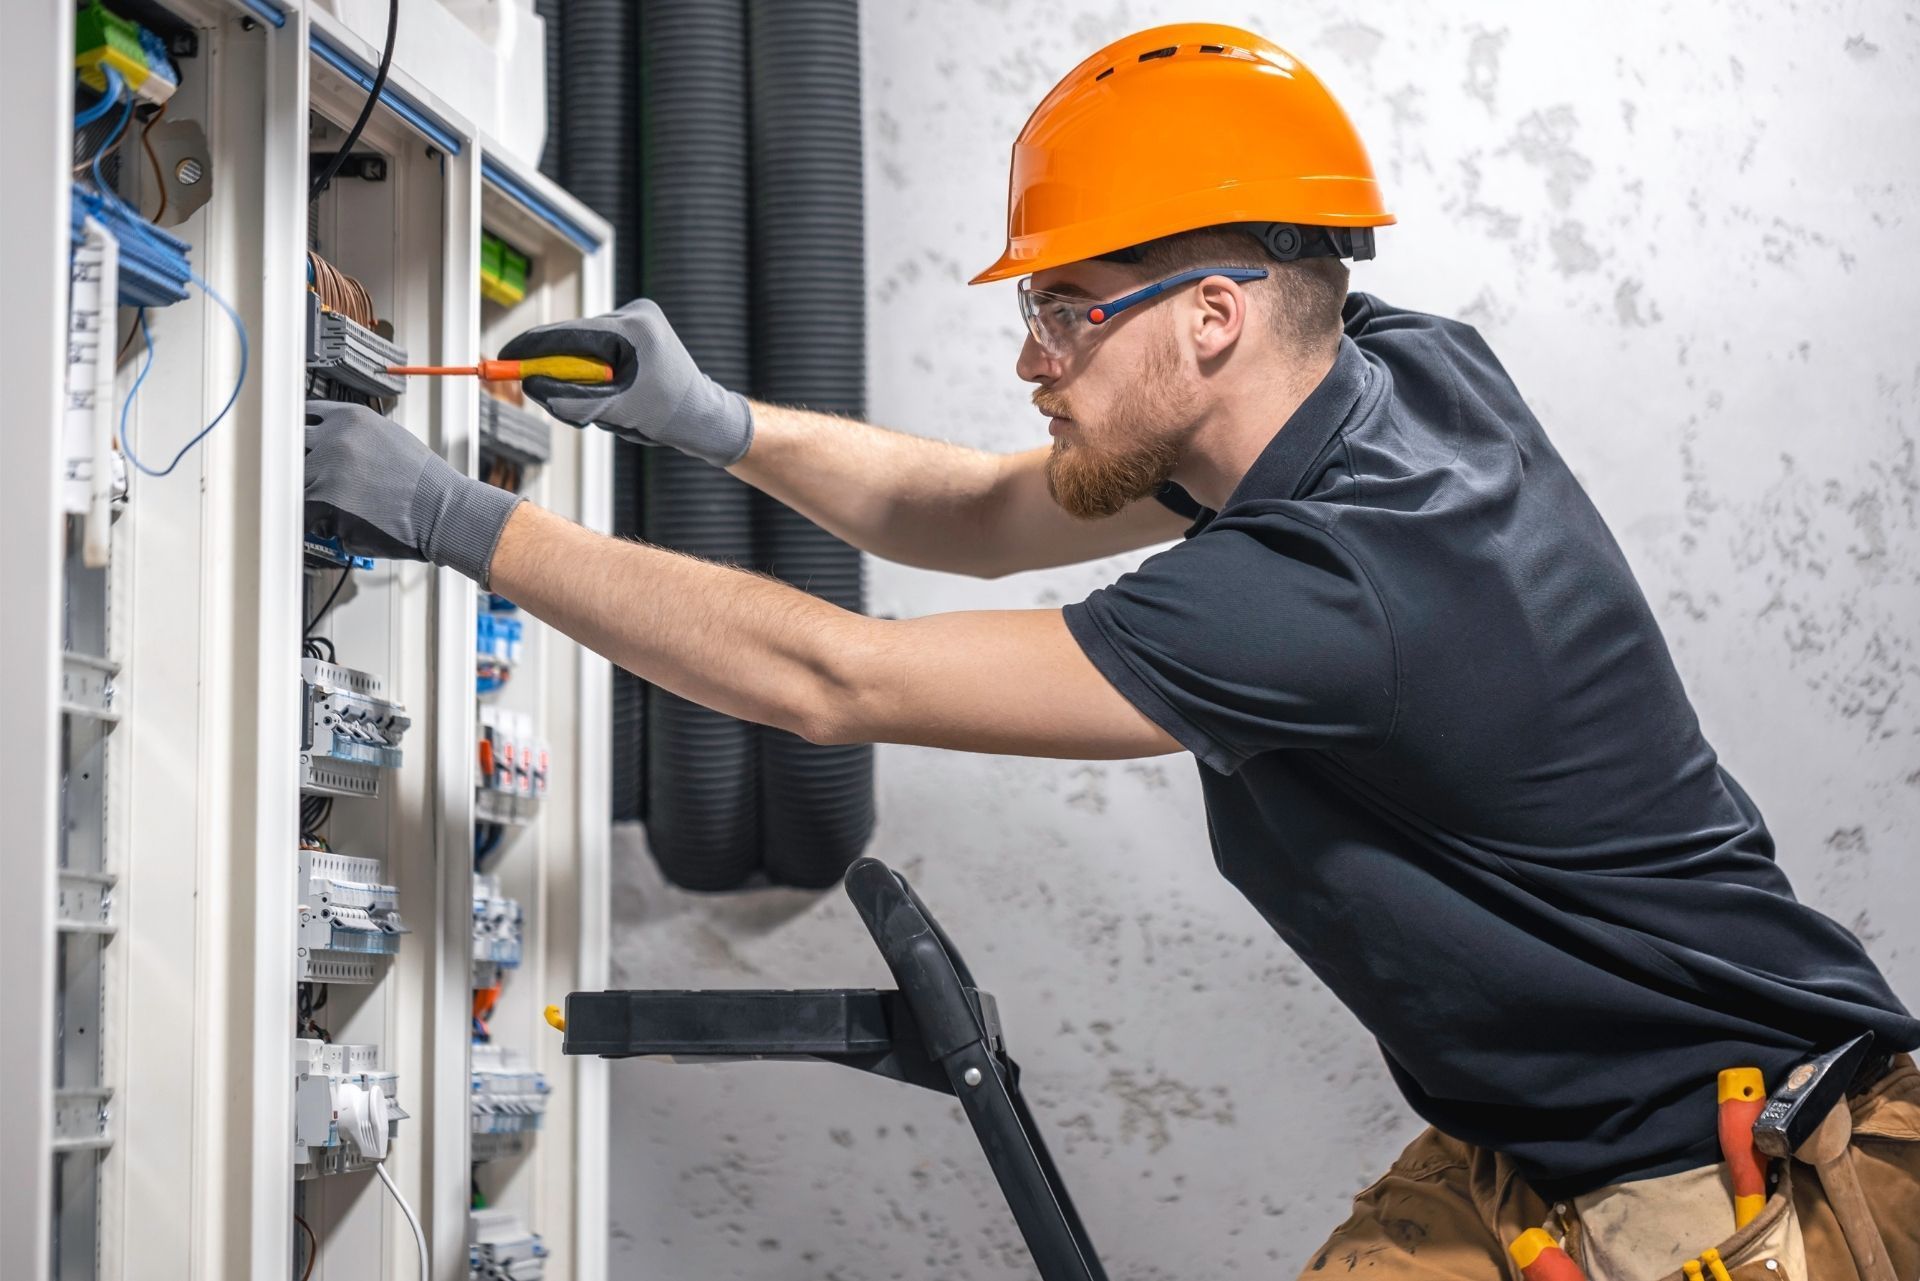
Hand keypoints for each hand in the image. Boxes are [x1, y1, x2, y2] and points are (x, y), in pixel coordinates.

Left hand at [304, 400, 523, 583]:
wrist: (442, 511)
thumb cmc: (422, 481)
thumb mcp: (388, 437)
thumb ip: (351, 434)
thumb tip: (325, 440)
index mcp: (348, 419)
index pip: (302, 418)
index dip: (300, 437)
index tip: (298, 447)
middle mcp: (333, 441)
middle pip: (292, 453)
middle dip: (306, 471)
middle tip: (324, 485)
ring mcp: (326, 473)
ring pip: (296, 486)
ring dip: (312, 498)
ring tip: (343, 507)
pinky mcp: (325, 505)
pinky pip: (305, 516)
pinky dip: (321, 524)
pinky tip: (347, 522)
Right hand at [497, 298, 753, 466]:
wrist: (703, 418)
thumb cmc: (667, 417)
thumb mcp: (616, 413)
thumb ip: (573, 400)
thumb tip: (533, 387)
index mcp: (635, 329)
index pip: (569, 334)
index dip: (533, 347)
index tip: (504, 357)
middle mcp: (636, 315)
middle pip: (574, 339)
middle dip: (559, 369)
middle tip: (543, 393)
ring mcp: (638, 320)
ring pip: (585, 347)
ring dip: (580, 376)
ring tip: (605, 408)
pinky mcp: (637, 330)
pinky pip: (599, 350)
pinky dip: (594, 374)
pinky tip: (613, 395)